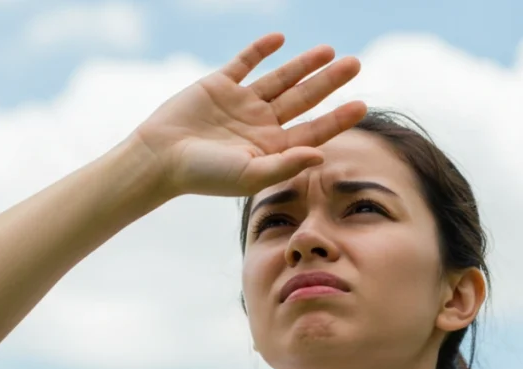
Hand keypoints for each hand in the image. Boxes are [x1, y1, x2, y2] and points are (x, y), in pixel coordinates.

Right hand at [133, 33, 366, 197]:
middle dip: (329, 82)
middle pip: (303, 99)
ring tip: (329, 50)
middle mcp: (260, 124)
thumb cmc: (204, 175)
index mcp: (271, 148)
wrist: (160, 158)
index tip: (362, 104)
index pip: (313, 130)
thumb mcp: (250, 175)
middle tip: (355, 64)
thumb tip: (322, 155)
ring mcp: (240, 103)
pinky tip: (280, 39)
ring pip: (280, 79)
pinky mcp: (218, 85)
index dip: (338, 118)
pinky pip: (244, 63)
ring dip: (303, 65)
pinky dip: (261, 50)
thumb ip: (286, 165)